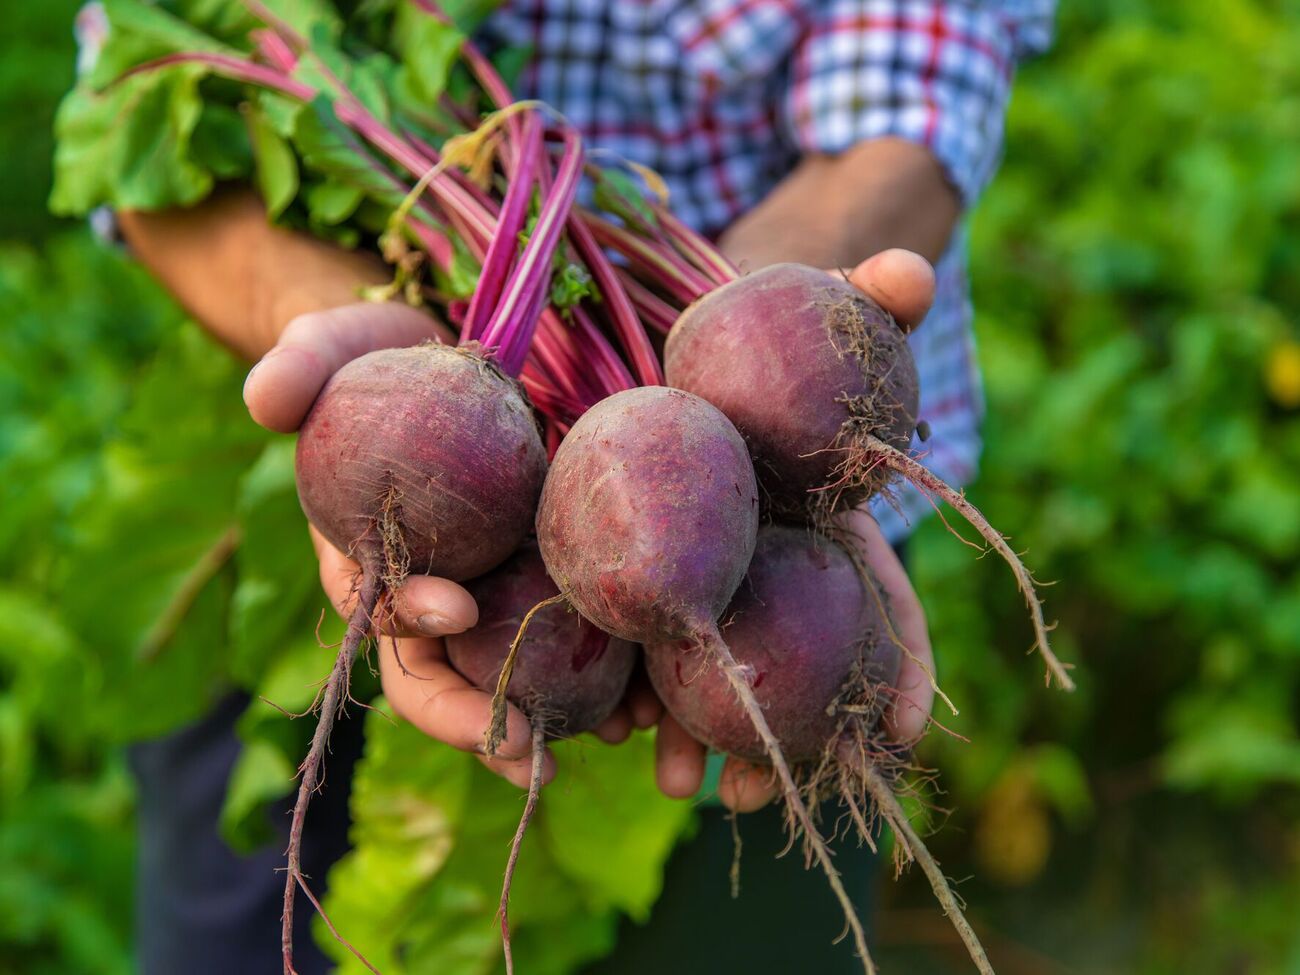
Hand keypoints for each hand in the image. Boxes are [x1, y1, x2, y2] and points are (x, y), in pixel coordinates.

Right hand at [243, 301, 610, 787]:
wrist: (441, 360)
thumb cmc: (376, 359)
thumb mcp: (329, 348)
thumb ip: (295, 366)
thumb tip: (265, 398)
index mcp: (371, 561)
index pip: (379, 609)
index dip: (410, 618)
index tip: (455, 606)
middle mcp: (436, 593)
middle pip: (451, 679)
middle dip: (484, 723)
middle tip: (532, 756)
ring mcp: (496, 592)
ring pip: (521, 675)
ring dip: (565, 714)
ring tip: (619, 734)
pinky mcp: (548, 574)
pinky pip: (578, 635)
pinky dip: (615, 670)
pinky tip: (653, 696)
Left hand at [654, 248, 938, 810]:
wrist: (664, 344)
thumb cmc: (753, 340)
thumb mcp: (805, 316)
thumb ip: (863, 300)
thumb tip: (915, 272)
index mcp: (824, 531)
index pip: (879, 604)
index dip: (897, 663)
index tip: (902, 728)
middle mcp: (767, 571)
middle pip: (787, 670)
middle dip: (779, 740)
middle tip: (760, 793)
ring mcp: (701, 582)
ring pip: (706, 676)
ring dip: (692, 738)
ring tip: (675, 783)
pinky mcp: (629, 576)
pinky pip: (629, 646)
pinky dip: (619, 690)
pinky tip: (600, 729)